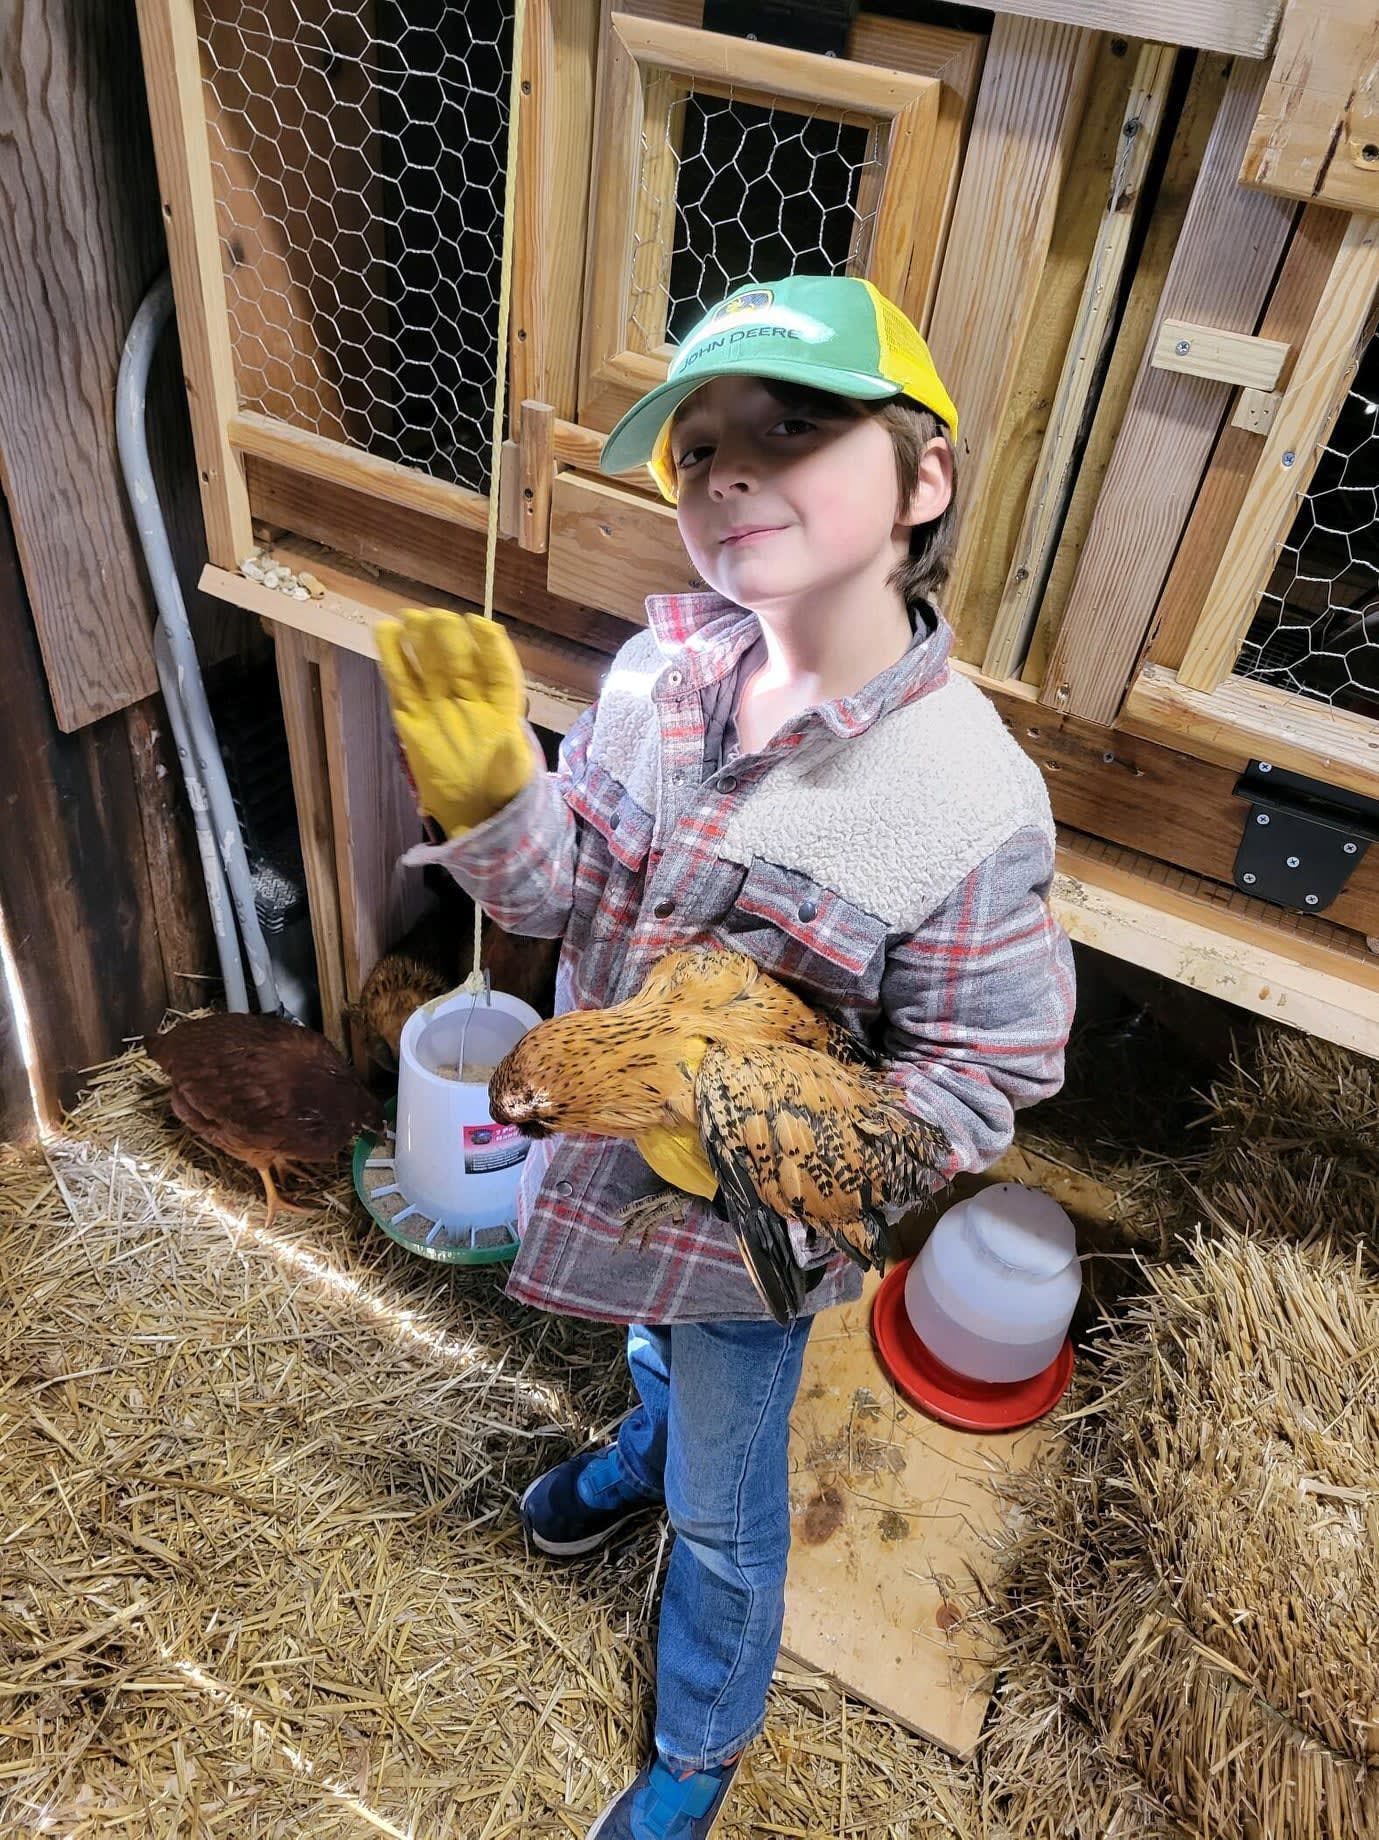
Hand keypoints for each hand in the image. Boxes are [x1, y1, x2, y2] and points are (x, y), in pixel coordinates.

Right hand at [375, 608, 531, 834]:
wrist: (473, 812)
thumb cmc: (500, 790)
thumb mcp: (511, 779)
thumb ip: (510, 760)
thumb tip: (510, 741)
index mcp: (501, 709)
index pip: (498, 671)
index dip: (491, 647)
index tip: (480, 625)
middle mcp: (470, 699)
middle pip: (459, 661)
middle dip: (449, 637)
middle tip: (435, 617)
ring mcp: (439, 705)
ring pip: (429, 666)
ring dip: (419, 640)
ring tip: (409, 617)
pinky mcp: (411, 716)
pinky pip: (401, 683)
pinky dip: (392, 658)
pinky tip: (384, 632)